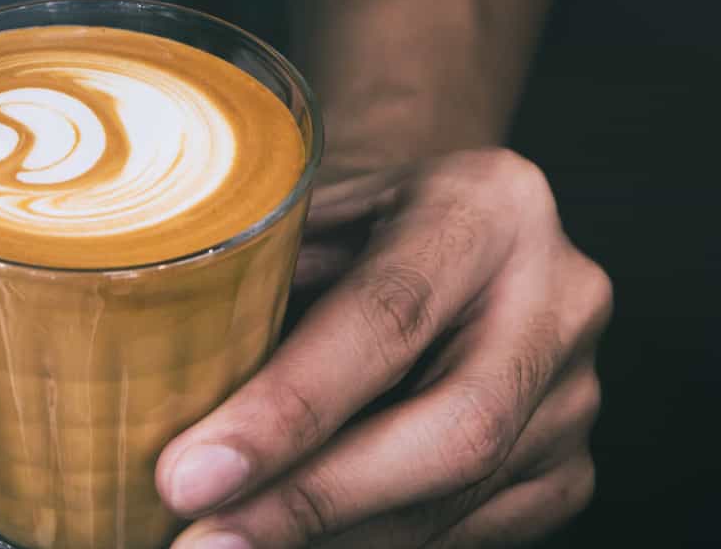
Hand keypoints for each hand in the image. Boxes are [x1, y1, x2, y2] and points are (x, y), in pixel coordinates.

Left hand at [156, 148, 610, 547]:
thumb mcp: (313, 213)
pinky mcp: (569, 466)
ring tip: (222, 547)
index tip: (188, 474)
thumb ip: (260, 285)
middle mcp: (559, 296)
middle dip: (312, 501)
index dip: (286, 410)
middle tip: (200, 540)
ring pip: (457, 500)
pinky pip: (470, 536)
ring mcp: (576, 392)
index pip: (386, 318)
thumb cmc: (357, 222)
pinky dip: (372, 548)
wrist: (456, 227)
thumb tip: (144, 393)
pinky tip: (294, 547)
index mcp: (489, 205)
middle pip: (450, 431)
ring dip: (331, 541)